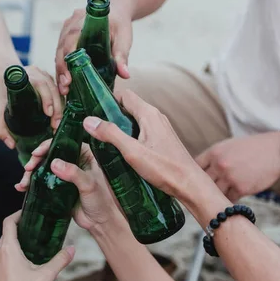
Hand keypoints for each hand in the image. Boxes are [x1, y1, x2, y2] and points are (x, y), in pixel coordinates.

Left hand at [0, 64, 63, 148]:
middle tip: (56, 125)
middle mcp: (36, 73)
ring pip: (57, 89)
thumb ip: (0, 127)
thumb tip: (11, 145)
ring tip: (58, 123)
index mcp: (24, 76)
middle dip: (56, 107)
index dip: (46, 98)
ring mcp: (44, 74)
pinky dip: (60, 102)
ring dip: (60, 106)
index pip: (40, 84)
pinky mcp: (49, 79)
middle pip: (51, 88)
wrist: (2, 74)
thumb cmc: (0, 90)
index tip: (48, 113)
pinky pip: (58, 90)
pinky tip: (60, 115)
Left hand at [0, 211, 74, 280]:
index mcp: (8, 249)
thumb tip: (72, 249)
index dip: (17, 214)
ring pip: (3, 244)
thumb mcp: (46, 276)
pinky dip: (11, 251)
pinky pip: (2, 255)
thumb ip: (60, 260)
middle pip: (6, 232)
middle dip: (19, 226)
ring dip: (15, 239)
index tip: (27, 211)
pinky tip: (25, 257)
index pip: (8, 222)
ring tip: (31, 239)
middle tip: (34, 224)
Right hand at [17, 140, 120, 231]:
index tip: (36, 153)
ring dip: (31, 174)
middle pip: (50, 155)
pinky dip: (31, 184)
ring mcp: (65, 175)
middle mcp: (74, 162)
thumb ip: (73, 173)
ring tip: (23, 183)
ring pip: (43, 168)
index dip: (48, 146)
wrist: (100, 222)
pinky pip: (42, 181)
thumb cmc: (102, 201)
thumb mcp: (89, 185)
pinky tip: (21, 188)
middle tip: (28, 168)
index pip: (64, 143)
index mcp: (85, 155)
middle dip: (36, 161)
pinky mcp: (58, 187)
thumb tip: (54, 163)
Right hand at [55, 6, 132, 94]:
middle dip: (61, 69)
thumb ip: (122, 55)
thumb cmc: (120, 24)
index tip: (69, 77)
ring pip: (58, 51)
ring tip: (64, 89)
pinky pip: (60, 51)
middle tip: (65, 88)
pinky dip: (62, 66)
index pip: (70, 39)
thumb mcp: (123, 38)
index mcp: (84, 20)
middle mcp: (71, 23)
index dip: (67, 59)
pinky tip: (65, 81)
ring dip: (60, 70)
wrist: (116, 10)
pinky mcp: (66, 36)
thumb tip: (125, 75)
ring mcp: (66, 29)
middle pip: (61, 48)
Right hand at [79, 89, 202, 201]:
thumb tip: (89, 121)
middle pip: (128, 107)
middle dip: (111, 115)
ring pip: (135, 119)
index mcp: (148, 114)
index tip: (93, 111)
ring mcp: (160, 128)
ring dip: (120, 126)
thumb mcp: (132, 151)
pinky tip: (122, 150)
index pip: (124, 95)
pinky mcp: (162, 139)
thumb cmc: (165, 168)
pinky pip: (141, 130)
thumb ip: (110, 134)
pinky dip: (130, 135)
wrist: (190, 185)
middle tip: (96, 128)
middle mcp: (156, 116)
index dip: (108, 100)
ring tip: (105, 140)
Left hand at [195, 133, 279, 201]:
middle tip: (198, 195)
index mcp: (214, 152)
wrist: (276, 152)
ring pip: (214, 193)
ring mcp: (229, 177)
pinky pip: (228, 199)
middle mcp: (219, 165)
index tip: (191, 180)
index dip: (192, 174)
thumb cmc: (251, 148)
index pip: (194, 166)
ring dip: (214, 197)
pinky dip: (228, 201)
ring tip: (212, 202)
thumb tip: (199, 170)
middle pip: (201, 182)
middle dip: (200, 188)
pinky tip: (226, 202)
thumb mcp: (228, 146)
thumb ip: (213, 157)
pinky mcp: (241, 188)